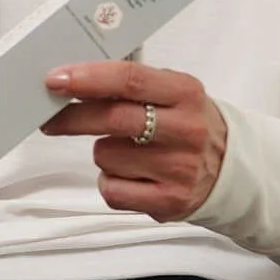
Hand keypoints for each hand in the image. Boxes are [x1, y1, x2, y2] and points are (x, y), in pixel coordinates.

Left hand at [41, 60, 229, 221]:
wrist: (230, 170)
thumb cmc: (185, 124)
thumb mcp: (171, 92)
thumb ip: (129, 84)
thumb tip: (71, 79)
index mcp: (185, 93)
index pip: (130, 78)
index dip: (87, 78)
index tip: (55, 80)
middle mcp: (186, 130)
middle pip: (113, 119)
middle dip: (72, 118)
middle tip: (50, 118)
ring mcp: (179, 169)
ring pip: (107, 156)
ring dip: (103, 153)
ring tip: (127, 152)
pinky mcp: (170, 202)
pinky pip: (113, 190)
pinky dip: (110, 183)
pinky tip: (131, 176)